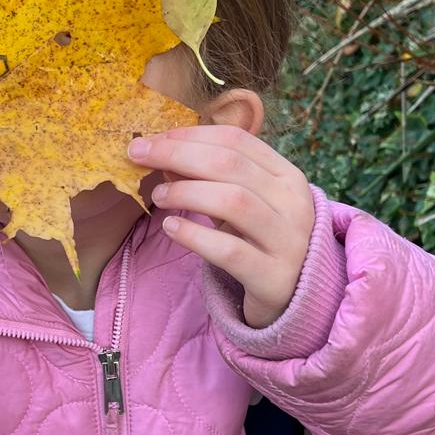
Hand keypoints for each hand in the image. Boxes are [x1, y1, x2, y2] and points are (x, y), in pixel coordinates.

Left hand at [129, 125, 314, 328]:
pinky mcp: (273, 277)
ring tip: (158, 196)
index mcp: (288, 177)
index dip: (189, 135)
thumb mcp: (241, 204)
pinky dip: (195, 235)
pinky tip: (171, 228)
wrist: (295, 300)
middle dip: (178, 154)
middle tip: (139, 157)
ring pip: (234, 201)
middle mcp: (294, 204)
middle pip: (230, 165)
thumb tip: (161, 152)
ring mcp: (288, 241)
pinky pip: (230, 251)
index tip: (151, 139)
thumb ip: (208, 179)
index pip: (236, 141)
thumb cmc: (259, 242)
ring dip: (186, 192)